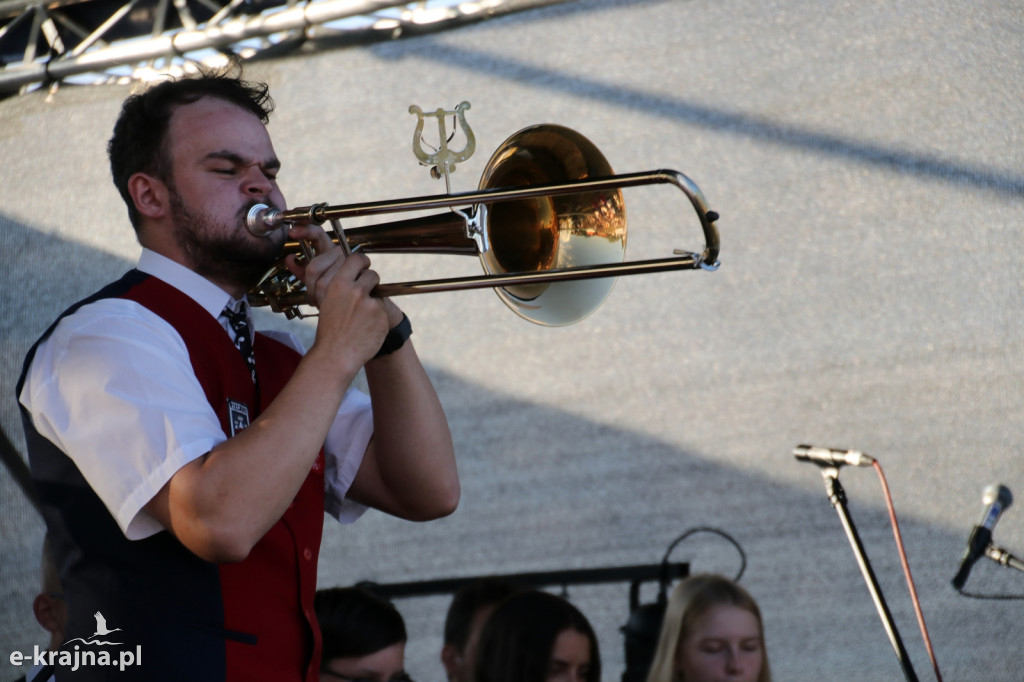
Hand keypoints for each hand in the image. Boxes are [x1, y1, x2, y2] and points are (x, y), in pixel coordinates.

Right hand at [284, 224, 388, 366]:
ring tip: (363, 310)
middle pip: (371, 273)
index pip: (356, 258)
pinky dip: (377, 314)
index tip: (361, 266)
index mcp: (337, 285)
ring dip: (374, 296)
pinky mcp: (381, 315)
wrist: (337, 355)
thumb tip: (290, 258)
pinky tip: (367, 324)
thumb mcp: (322, 300)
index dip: (360, 262)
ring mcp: (370, 304)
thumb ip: (317, 279)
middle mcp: (355, 291)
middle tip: (363, 292)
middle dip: (369, 280)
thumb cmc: (329, 328)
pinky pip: (383, 307)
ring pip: (379, 289)